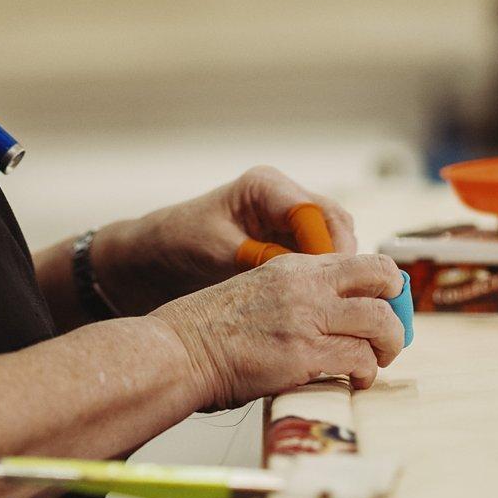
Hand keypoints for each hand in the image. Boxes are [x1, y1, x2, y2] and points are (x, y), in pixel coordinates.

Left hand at [95, 165, 357, 308]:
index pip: (320, 214)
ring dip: (338, 275)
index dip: (333, 252)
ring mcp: (287, 219)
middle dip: (344, 265)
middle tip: (347, 305)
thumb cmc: (177, 247)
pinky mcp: (286, 242)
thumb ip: (264, 261)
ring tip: (338, 311)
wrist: (150, 257)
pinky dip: (323, 281)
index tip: (335, 288)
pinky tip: (321, 308)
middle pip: (336, 226)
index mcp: (266, 186)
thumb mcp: (219, 253)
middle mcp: (284, 197)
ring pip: (334, 244)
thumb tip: (307, 278)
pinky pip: (319, 259)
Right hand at [155, 251, 405, 407]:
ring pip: (380, 323)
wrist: (182, 349)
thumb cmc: (212, 328)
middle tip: (388, 337)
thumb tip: (331, 314)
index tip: (384, 306)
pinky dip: (366, 373)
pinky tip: (354, 380)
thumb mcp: (257, 290)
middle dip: (395, 312)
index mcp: (293, 266)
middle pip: (382, 283)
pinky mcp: (305, 354)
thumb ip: (295, 294)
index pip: (362, 263)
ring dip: (387, 347)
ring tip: (375, 362)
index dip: (384, 285)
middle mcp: (306, 286)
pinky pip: (360, 359)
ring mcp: (307, 318)